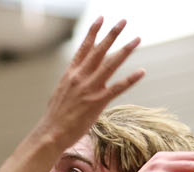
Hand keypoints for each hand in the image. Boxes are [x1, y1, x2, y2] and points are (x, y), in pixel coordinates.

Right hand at [39, 18, 144, 148]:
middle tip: (123, 21)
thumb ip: (72, 82)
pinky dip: (131, 79)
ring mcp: (90, 88)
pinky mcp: (98, 102)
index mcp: (71, 73)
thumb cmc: (55, 116)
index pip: (84, 47)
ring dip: (125, 50)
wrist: (52, 132)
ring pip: (111, 64)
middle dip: (112, 34)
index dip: (93, 32)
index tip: (100, 18)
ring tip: (137, 39)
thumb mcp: (61, 92)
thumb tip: (78, 79)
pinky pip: (118, 88)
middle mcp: (81, 77)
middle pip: (99, 50)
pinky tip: (141, 71)